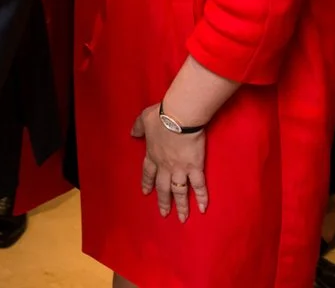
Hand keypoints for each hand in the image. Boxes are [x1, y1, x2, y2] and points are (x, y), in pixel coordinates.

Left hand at [133, 105, 208, 221]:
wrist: (178, 118)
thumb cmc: (161, 116)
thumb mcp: (144, 119)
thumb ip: (138, 128)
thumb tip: (132, 133)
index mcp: (152, 155)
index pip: (148, 172)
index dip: (147, 182)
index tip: (146, 192)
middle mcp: (164, 166)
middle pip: (163, 187)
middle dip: (163, 201)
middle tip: (163, 213)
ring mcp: (180, 169)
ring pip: (179, 191)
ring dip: (181, 206)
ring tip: (182, 218)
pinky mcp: (194, 168)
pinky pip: (198, 186)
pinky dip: (201, 197)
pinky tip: (202, 209)